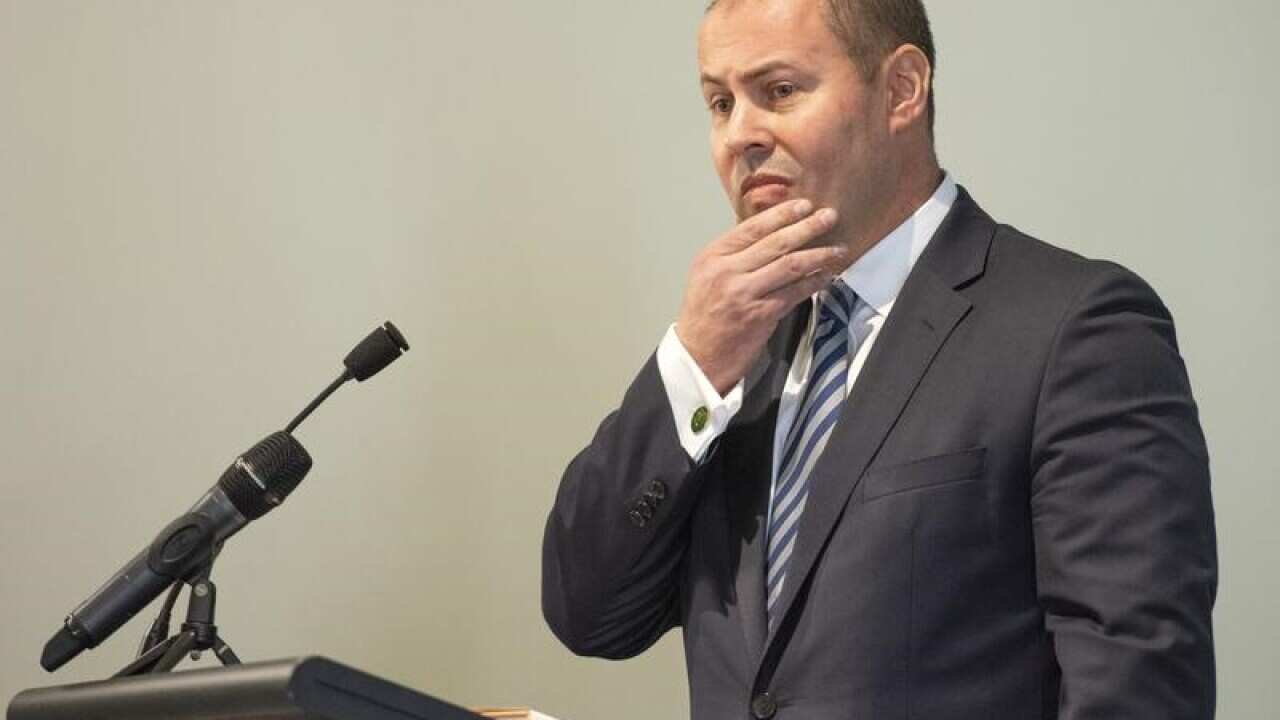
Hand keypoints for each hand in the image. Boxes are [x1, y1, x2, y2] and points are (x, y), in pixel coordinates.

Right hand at [676, 198, 846, 394]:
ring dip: (818, 255)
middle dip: (807, 227)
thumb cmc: (704, 315)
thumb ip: (735, 255)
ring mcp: (744, 293)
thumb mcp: (708, 275)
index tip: (803, 205)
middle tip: (829, 216)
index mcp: (712, 256)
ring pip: (789, 265)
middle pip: (775, 243)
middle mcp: (727, 271)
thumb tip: (772, 234)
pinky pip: (794, 293)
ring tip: (837, 249)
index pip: (752, 227)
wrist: (697, 355)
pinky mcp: (760, 315)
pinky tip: (826, 275)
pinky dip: (813, 282)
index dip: (782, 214)